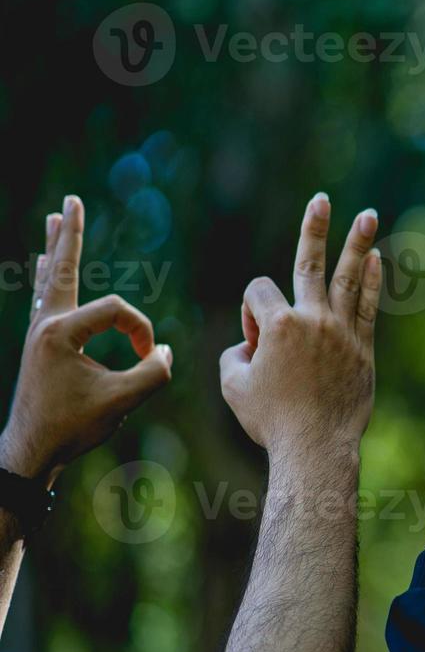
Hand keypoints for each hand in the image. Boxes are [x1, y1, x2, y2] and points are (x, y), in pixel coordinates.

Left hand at [0, 195, 172, 484]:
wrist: (31, 451)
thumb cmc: (73, 427)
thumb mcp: (123, 402)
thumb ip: (154, 373)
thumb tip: (165, 352)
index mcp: (61, 332)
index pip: (117, 312)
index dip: (142, 330)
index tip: (150, 356)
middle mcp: (44, 324)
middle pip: (64, 268)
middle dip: (71, 234)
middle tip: (70, 200)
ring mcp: (38, 333)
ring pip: (51, 279)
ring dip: (56, 248)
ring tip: (54, 220)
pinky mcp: (39, 344)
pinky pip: (44, 297)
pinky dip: (48, 276)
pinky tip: (42, 265)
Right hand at [219, 193, 379, 457]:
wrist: (316, 447)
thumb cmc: (271, 420)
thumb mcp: (233, 384)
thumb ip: (235, 352)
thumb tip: (251, 344)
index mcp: (279, 324)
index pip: (259, 292)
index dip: (249, 315)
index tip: (255, 347)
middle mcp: (314, 319)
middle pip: (309, 263)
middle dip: (314, 228)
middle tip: (322, 199)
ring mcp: (343, 331)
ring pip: (348, 277)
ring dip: (356, 244)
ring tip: (368, 215)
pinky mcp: (364, 347)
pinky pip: (368, 305)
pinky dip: (371, 282)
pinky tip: (376, 259)